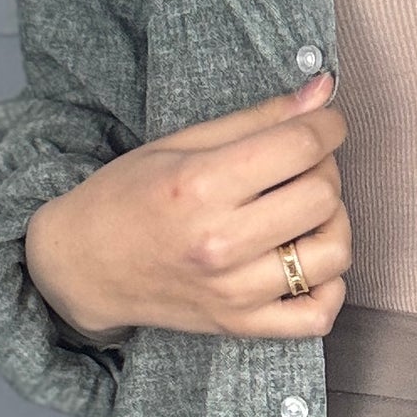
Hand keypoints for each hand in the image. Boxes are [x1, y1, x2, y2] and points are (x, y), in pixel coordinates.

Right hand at [23, 72, 350, 344]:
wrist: (84, 266)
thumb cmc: (127, 197)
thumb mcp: (181, 143)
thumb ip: (256, 119)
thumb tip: (323, 92)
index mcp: (201, 185)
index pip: (300, 147)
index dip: (328, 127)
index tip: (326, 125)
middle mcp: (221, 241)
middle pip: (323, 197)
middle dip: (325, 172)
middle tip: (303, 168)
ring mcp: (235, 291)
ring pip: (333, 255)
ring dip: (333, 226)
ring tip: (306, 215)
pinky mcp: (242, 324)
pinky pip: (318, 315)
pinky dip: (329, 288)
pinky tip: (308, 264)